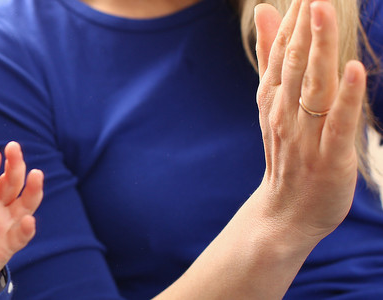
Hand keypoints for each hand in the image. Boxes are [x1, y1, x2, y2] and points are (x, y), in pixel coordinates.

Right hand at [253, 0, 365, 238]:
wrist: (285, 214)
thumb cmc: (287, 155)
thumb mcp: (273, 103)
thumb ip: (270, 55)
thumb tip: (265, 10)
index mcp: (273, 98)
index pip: (281, 52)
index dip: (291, 21)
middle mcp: (285, 113)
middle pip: (295, 63)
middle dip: (305, 26)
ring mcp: (305, 135)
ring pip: (313, 86)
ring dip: (319, 49)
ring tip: (324, 14)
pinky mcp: (330, 157)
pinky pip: (336, 123)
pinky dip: (344, 97)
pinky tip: (351, 70)